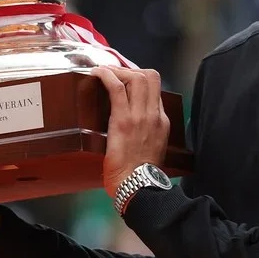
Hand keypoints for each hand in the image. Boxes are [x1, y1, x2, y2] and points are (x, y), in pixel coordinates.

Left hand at [90, 66, 170, 197]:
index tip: (125, 80)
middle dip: (130, 69)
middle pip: (150, 76)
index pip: (155, 90)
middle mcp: (154, 115)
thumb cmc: (140, 176)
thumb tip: (131, 130)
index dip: (139, 79)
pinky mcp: (123, 120)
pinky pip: (117, 88)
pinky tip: (97, 73)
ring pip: (136, 77)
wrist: (138, 188)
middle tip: (114, 74)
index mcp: (162, 122)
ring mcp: (140, 116)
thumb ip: (146, 135)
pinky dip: (107, 75)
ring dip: (118, 70)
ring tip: (104, 72)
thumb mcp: (152, 150)